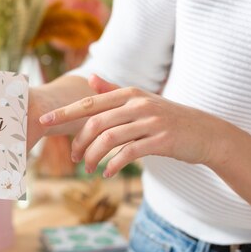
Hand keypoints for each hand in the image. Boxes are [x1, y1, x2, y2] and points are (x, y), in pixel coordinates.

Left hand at [38, 74, 230, 176]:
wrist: (205, 132)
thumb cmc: (168, 117)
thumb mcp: (141, 100)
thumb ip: (114, 91)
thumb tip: (92, 79)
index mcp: (129, 94)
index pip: (89, 102)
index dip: (65, 113)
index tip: (44, 121)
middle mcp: (137, 104)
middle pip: (96, 121)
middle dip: (79, 141)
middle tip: (73, 158)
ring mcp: (150, 121)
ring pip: (109, 138)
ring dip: (93, 156)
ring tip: (88, 168)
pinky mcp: (160, 139)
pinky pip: (129, 152)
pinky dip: (114, 164)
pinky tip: (108, 173)